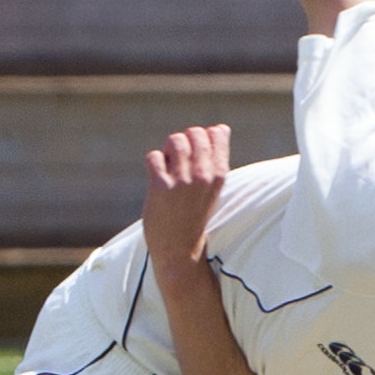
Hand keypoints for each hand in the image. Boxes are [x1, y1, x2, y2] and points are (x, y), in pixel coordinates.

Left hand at [140, 122, 232, 278]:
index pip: (217, 133)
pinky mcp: (161, 187)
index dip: (202, 136)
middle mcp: (203, 175)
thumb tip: (221, 128)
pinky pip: (154, 157)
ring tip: (168, 165)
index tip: (196, 154)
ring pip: (175, 141)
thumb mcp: (213, 187)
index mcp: (219, 174)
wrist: (179, 247)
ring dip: (168, 149)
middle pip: (194, 133)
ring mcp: (182, 181)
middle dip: (184, 140)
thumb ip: (215, 158)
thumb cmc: (195, 213)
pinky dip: (153, 162)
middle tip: (178, 159)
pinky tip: (157, 176)